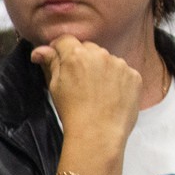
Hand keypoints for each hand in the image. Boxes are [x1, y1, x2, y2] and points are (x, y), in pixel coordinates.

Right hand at [31, 35, 140, 149]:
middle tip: (80, 80)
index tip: (60, 59)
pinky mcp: (134, 76)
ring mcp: (120, 64)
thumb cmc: (73, 112)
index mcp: (76, 54)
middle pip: (88, 48)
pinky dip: (118, 79)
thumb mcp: (55, 86)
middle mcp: (100, 55)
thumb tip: (39, 50)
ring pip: (107, 59)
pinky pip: (124, 71)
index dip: (61, 49)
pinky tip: (112, 95)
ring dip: (102, 68)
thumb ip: (50, 63)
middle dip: (82, 59)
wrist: (98, 133)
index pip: (66, 40)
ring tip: (98, 91)